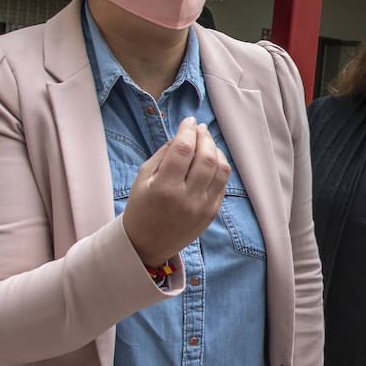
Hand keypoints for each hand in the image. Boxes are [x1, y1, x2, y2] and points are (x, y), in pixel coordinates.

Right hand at [122, 116, 229, 267]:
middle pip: (207, 157)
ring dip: (216, 150)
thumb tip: (184, 133)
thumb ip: (164, 154)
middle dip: (205, 137)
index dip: (187, 130)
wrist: (147, 244)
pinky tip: (211, 160)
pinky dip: (220, 167)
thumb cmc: (141, 207)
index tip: (188, 121)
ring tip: (206, 142)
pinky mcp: (212, 213)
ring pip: (221, 169)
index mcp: (164, 189)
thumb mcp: (143, 178)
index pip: (183, 150)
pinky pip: (223, 183)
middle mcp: (187, 199)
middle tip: (199, 128)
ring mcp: (203, 207)